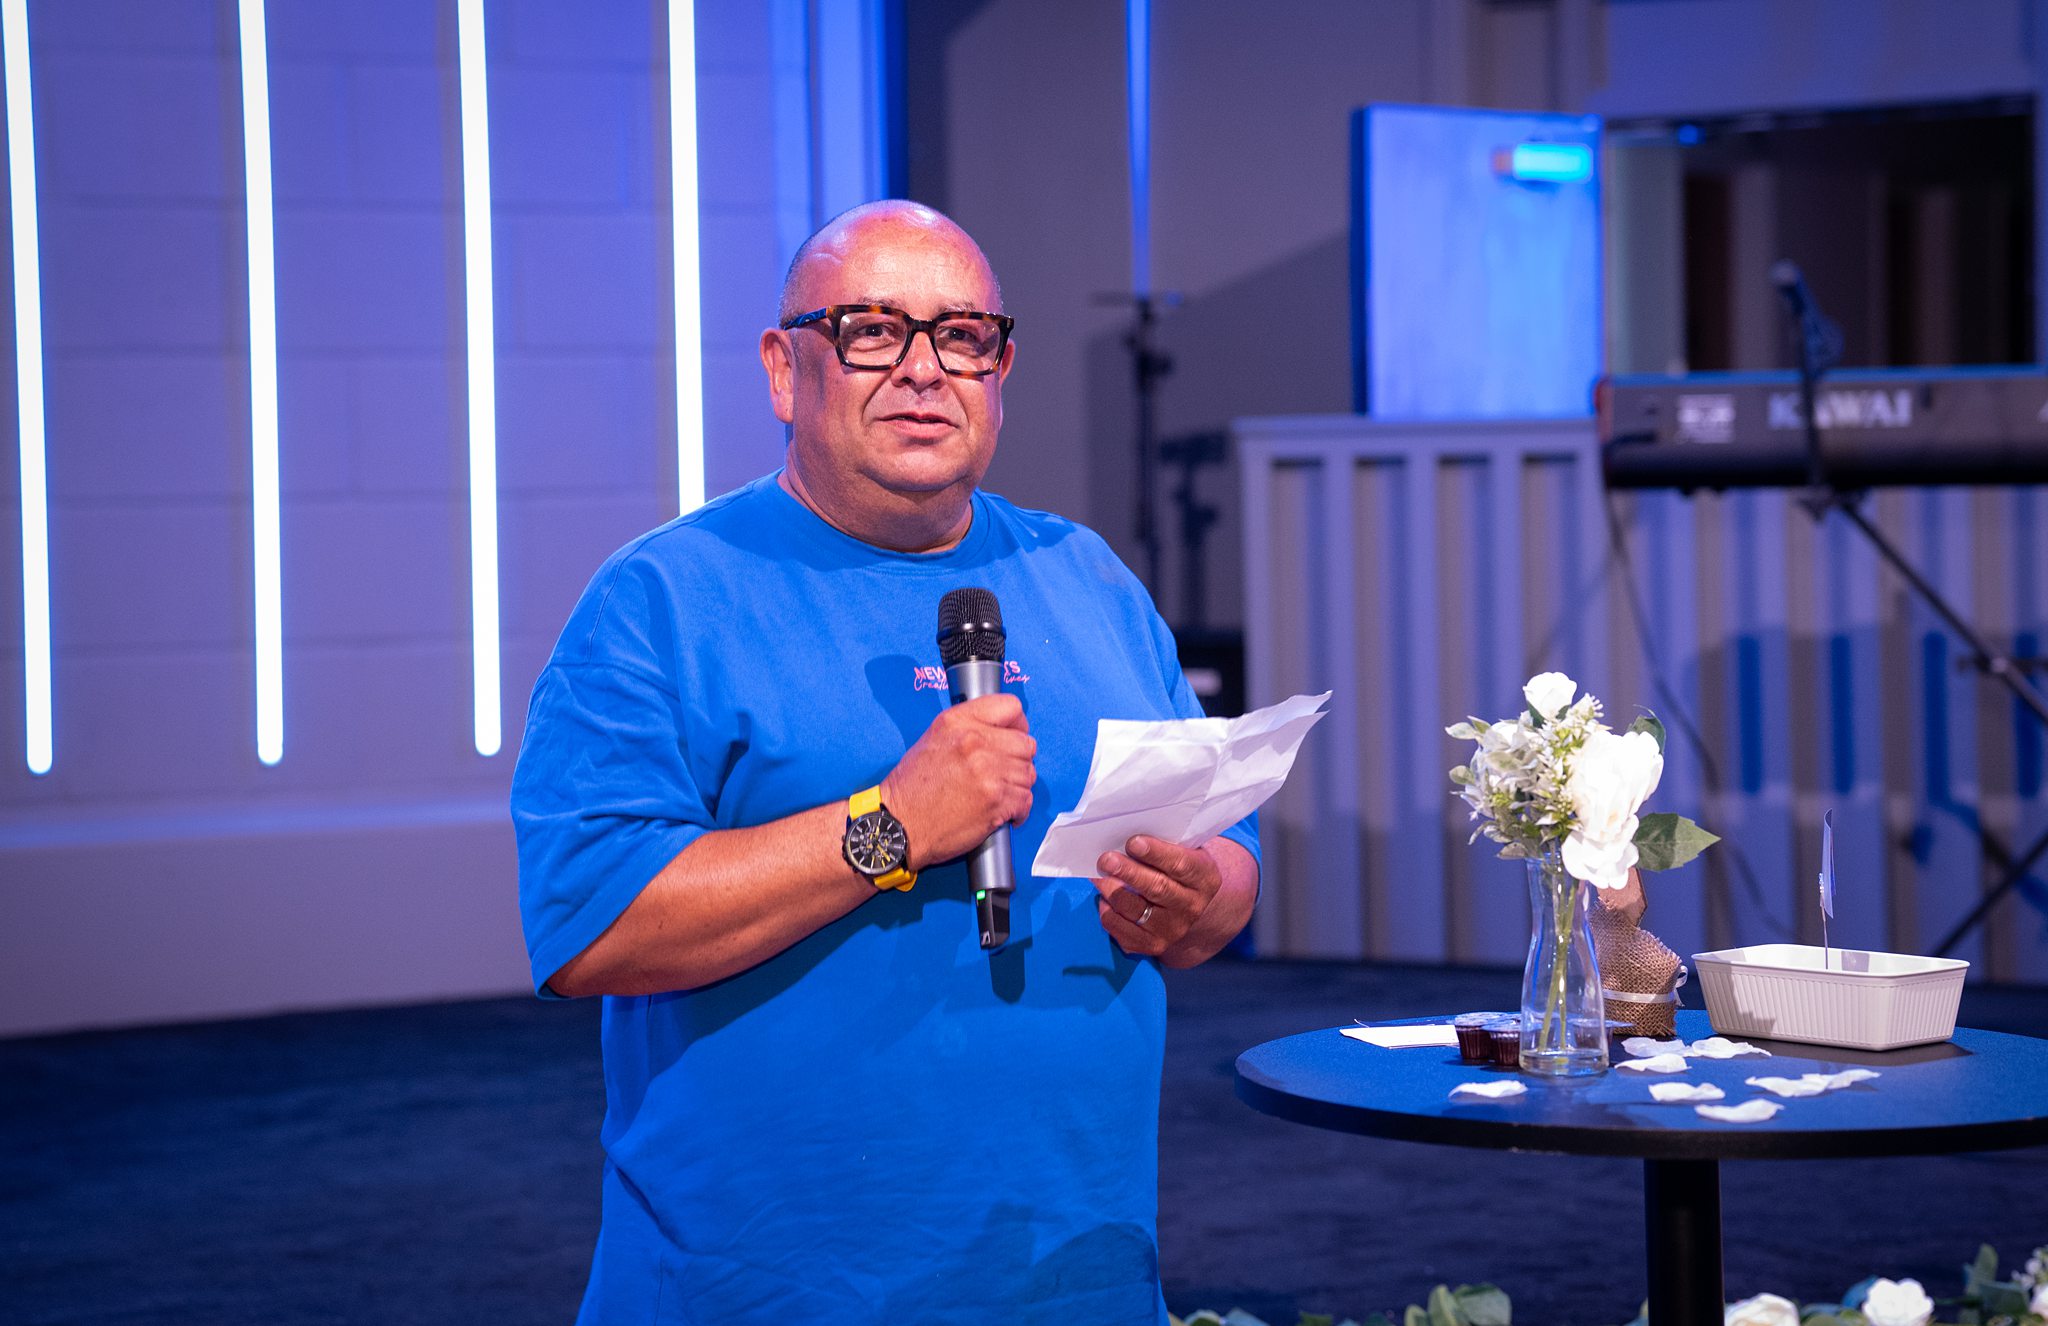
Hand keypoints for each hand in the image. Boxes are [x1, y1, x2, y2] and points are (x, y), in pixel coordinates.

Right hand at [881, 694, 1034, 869]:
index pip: (1010, 707)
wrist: (900, 824)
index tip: (1015, 736)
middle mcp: (975, 741)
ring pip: (1028, 773)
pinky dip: (1019, 810)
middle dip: (1019, 761)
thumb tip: (1002, 731)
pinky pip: (1026, 799)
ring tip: (999, 794)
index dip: (1018, 724)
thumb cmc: (913, 787)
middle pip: (1026, 744)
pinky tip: (1004, 812)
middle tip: (1004, 773)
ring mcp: (988, 771)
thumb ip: (969, 727)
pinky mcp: (996, 800)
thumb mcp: (934, 739)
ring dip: (1018, 786)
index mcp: (958, 722)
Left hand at [1092, 835, 1221, 958]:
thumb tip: (1126, 833)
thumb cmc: (1178, 869)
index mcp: (1204, 879)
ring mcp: (1172, 930)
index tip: (1132, 842)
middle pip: (1157, 889)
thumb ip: (1165, 843)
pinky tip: (1104, 897)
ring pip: (1135, 910)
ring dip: (1111, 890)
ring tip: (1098, 874)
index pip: (1181, 865)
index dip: (1156, 853)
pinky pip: (1121, 930)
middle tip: (1106, 859)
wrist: (1189, 907)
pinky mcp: (1152, 946)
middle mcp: (1192, 907)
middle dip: (1128, 872)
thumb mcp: (1184, 852)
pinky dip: (1107, 912)